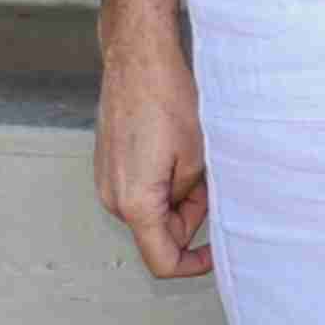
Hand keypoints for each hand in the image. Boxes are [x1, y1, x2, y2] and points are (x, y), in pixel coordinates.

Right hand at [92, 0, 212, 279]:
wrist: (138, 59)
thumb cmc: (166, 100)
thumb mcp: (198, 158)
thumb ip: (194, 199)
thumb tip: (192, 214)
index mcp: (135, 202)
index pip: (162, 259)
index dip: (194, 265)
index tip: (217, 255)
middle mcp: (113, 197)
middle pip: (159, 234)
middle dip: (191, 218)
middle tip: (212, 182)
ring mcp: (106, 181)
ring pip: (152, 210)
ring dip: (180, 197)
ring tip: (195, 158)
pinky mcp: (109, 165)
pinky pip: (142, 189)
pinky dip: (165, 181)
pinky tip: (177, 151)